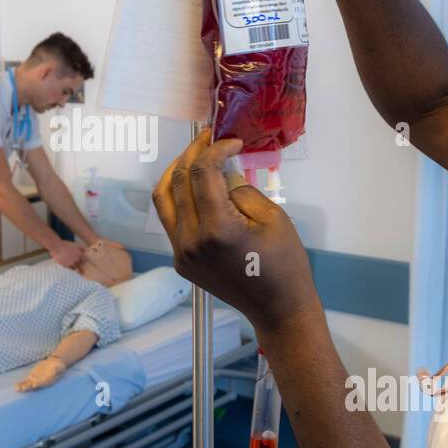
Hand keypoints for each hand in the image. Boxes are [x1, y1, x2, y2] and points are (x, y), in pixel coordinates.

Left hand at [17, 356, 65, 391]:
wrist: (54, 365)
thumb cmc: (58, 366)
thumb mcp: (60, 366)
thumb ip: (57, 368)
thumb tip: (55, 368)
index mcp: (48, 380)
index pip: (43, 382)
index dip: (39, 383)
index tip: (35, 384)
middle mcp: (42, 382)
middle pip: (35, 385)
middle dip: (29, 387)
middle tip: (23, 389)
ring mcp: (36, 380)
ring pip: (29, 385)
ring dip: (23, 387)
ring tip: (17, 389)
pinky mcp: (32, 378)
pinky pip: (26, 382)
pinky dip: (21, 384)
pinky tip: (16, 386)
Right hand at [50, 239, 84, 269]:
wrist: (57, 246)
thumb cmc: (66, 244)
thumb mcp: (75, 244)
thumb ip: (81, 248)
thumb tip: (84, 250)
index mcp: (80, 254)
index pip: (85, 260)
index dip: (84, 261)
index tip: (82, 260)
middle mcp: (76, 259)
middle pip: (81, 265)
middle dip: (80, 264)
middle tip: (78, 264)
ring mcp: (71, 263)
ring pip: (76, 268)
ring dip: (75, 266)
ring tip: (73, 265)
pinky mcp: (66, 265)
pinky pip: (71, 268)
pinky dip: (71, 267)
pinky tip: (69, 264)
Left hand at [152, 131, 319, 334]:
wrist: (277, 308)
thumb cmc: (284, 264)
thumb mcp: (272, 217)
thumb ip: (240, 188)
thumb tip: (222, 169)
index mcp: (217, 229)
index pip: (202, 172)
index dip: (215, 149)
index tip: (230, 141)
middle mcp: (191, 241)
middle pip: (178, 181)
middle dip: (193, 153)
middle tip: (209, 139)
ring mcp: (181, 253)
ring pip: (164, 199)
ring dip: (177, 172)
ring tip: (195, 156)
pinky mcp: (180, 261)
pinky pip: (170, 220)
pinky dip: (178, 196)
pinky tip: (195, 186)